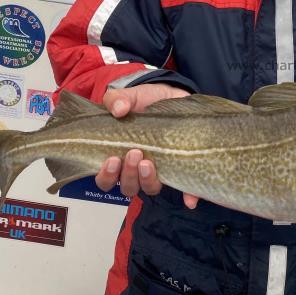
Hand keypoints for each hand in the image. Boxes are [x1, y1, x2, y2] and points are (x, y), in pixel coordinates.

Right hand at [95, 83, 200, 208]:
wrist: (172, 96)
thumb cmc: (144, 102)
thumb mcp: (129, 97)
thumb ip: (117, 100)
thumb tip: (119, 109)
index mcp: (118, 156)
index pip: (106, 179)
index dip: (106, 176)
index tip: (112, 159)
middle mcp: (136, 169)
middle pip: (127, 187)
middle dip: (129, 175)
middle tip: (135, 154)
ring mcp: (158, 170)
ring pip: (150, 189)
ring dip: (148, 180)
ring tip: (149, 162)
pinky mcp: (180, 168)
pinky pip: (184, 188)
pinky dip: (187, 194)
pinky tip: (189, 198)